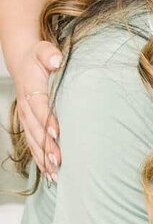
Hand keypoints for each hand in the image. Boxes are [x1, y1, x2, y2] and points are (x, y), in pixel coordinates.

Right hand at [13, 40, 62, 175]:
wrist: (24, 61)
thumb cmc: (38, 57)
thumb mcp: (43, 50)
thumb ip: (49, 55)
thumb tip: (55, 61)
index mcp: (31, 89)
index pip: (39, 106)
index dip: (47, 120)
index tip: (56, 133)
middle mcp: (26, 105)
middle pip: (35, 129)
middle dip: (46, 145)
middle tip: (58, 160)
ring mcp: (26, 116)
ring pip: (32, 140)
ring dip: (43, 156)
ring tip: (54, 173)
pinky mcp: (28, 123)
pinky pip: (32, 143)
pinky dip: (40, 157)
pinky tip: (49, 171)